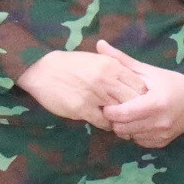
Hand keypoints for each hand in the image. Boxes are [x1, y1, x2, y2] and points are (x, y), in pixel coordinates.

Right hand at [17, 48, 146, 126]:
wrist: (42, 70)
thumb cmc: (71, 64)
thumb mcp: (96, 59)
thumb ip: (115, 67)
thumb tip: (135, 79)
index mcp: (111, 65)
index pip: (139, 84)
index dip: (142, 95)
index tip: (140, 101)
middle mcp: (106, 80)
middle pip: (133, 100)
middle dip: (136, 110)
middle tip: (135, 116)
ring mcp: (94, 95)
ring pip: (120, 113)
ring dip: (123, 120)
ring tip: (124, 123)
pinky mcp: (82, 108)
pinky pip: (103, 122)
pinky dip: (108, 125)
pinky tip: (107, 123)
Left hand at [96, 57, 183, 147]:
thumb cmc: (169, 82)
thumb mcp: (147, 70)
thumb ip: (122, 60)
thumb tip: (99, 44)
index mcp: (155, 103)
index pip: (121, 114)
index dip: (109, 110)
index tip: (108, 102)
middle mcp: (159, 122)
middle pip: (122, 128)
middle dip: (114, 120)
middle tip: (116, 109)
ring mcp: (162, 134)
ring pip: (129, 137)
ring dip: (124, 127)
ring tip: (128, 114)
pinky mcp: (163, 142)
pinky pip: (140, 142)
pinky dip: (135, 133)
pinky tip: (139, 122)